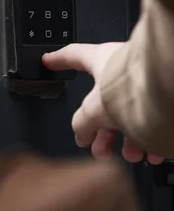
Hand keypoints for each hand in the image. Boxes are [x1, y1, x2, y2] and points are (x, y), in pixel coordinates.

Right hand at [42, 43, 163, 164]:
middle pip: (106, 101)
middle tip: (100, 148)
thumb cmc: (134, 86)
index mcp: (102, 61)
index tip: (50, 61)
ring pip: (133, 114)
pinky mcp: (165, 99)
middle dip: (102, 130)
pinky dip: (152, 139)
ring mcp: (146, 82)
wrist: (169, 90)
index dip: (59, 59)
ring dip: (129, 140)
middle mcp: (125, 68)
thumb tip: (81, 132)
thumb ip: (82, 122)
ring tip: (131, 155)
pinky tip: (152, 153)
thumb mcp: (94, 110)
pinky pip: (155, 120)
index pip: (74, 56)